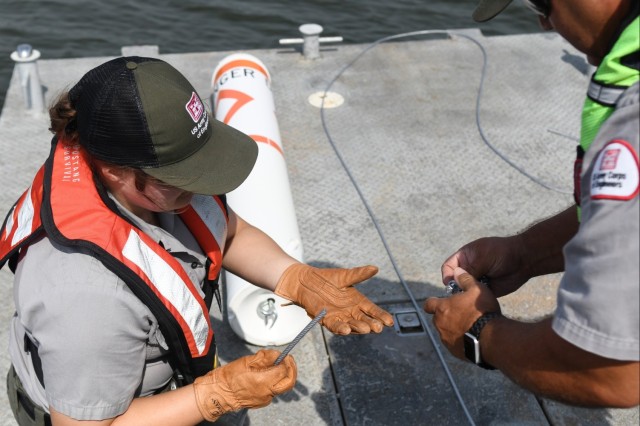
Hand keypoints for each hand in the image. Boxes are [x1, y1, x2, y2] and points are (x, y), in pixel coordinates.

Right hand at [193, 349, 296, 421]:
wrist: (219, 394)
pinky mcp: (262, 402)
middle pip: (289, 382)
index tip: (285, 355)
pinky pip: (274, 391)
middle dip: (292, 370)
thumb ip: (265, 358)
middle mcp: (267, 392)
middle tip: (289, 360)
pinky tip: (268, 374)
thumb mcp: (247, 361)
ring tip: (277, 365)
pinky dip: (275, 381)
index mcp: (263, 381)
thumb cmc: (228, 377)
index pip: (284, 370)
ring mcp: (265, 399)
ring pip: (282, 387)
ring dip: (284, 375)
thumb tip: (277, 355)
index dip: (287, 361)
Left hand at [274, 263, 393, 334]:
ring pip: (352, 325)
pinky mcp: (327, 320)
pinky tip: (346, 328)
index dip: (381, 316)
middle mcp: (351, 312)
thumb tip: (375, 268)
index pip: (373, 311)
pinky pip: (335, 326)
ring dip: (358, 328)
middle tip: (379, 327)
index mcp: (358, 301)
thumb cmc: (327, 278)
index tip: (390, 321)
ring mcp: (340, 317)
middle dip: (372, 324)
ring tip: (365, 329)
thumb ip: (359, 274)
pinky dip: (340, 328)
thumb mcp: (345, 276)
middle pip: (365, 320)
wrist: (306, 282)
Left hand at [424, 268, 500, 358]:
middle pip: (437, 318)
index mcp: (442, 308)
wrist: (491, 338)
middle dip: (446, 316)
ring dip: (452, 328)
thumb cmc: (482, 312)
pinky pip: (453, 344)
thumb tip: (458, 271)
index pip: (428, 304)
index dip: (433, 302)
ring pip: (445, 331)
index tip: (440, 302)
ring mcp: (445, 339)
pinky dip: (459, 340)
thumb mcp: (476, 289)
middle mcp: (440, 324)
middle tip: (461, 314)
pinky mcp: (453, 351)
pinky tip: (472, 337)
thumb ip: (465, 279)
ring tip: (469, 326)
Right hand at [442, 236, 528, 296]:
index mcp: (464, 257)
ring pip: (464, 290)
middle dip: (456, 287)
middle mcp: (469, 268)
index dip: (447, 275)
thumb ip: (469, 269)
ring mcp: (477, 279)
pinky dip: (474, 299)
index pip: (448, 267)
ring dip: (465, 294)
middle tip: (462, 292)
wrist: (523, 260)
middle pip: (454, 280)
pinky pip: (475, 296)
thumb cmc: (502, 253)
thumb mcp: (483, 257)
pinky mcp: (484, 289)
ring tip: (472, 295)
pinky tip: (480, 298)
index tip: (452, 283)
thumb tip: (455, 281)